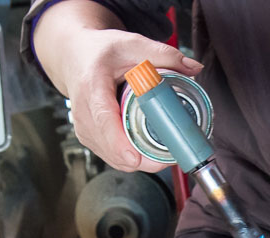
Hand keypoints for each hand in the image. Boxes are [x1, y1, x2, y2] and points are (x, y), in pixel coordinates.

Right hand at [33, 1, 202, 172]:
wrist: (75, 57)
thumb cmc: (100, 52)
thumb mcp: (132, 44)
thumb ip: (164, 54)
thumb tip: (194, 68)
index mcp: (92, 86)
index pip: (102, 119)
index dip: (118, 143)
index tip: (135, 157)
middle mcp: (84, 112)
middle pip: (111, 147)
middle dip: (143, 158)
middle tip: (173, 153)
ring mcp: (85, 129)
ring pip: (114, 158)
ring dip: (141, 160)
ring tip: (165, 151)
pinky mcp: (90, 139)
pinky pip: (113, 158)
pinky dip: (133, 159)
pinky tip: (149, 151)